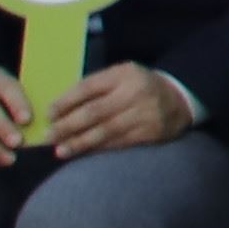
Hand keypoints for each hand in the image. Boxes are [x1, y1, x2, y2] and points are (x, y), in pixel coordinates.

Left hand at [41, 69, 194, 158]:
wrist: (180, 98)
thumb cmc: (139, 86)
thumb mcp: (120, 75)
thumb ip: (94, 87)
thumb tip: (60, 107)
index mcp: (124, 74)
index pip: (89, 87)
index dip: (66, 101)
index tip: (49, 114)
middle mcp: (134, 93)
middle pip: (95, 112)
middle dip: (68, 125)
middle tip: (48, 136)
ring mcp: (144, 114)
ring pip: (106, 131)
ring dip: (80, 142)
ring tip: (60, 150)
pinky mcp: (150, 133)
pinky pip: (119, 143)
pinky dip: (98, 149)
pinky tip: (83, 153)